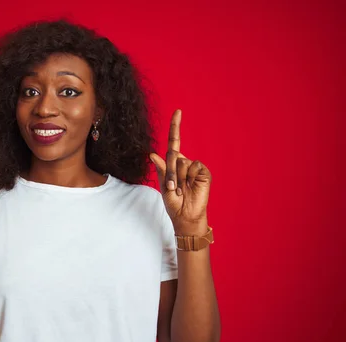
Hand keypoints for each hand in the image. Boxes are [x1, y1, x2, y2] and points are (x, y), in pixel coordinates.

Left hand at [149, 109, 211, 233]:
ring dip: (179, 177)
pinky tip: (191, 187)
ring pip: (182, 161)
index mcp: (173, 164)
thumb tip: (152, 154)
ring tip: (182, 189)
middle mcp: (184, 163)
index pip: (175, 142)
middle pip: (174, 155)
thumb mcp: (164, 185)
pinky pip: (193, 166)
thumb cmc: (174, 203)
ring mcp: (195, 167)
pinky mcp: (203, 172)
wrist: (185, 215)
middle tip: (174, 188)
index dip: (175, 126)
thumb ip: (161, 169)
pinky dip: (189, 177)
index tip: (178, 111)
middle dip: (171, 173)